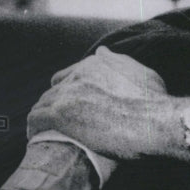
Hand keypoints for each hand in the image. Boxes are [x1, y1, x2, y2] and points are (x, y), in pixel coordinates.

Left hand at [27, 47, 186, 161]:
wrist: (154, 123)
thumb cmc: (154, 102)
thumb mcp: (142, 73)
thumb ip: (119, 62)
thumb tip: (102, 51)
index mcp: (96, 64)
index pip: (70, 75)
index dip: (69, 91)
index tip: (72, 105)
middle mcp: (79, 74)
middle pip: (54, 89)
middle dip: (55, 103)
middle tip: (59, 121)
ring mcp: (68, 94)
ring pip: (43, 103)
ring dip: (43, 116)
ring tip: (46, 132)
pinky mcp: (60, 115)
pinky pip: (36, 118)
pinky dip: (34, 127)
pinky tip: (36, 137)